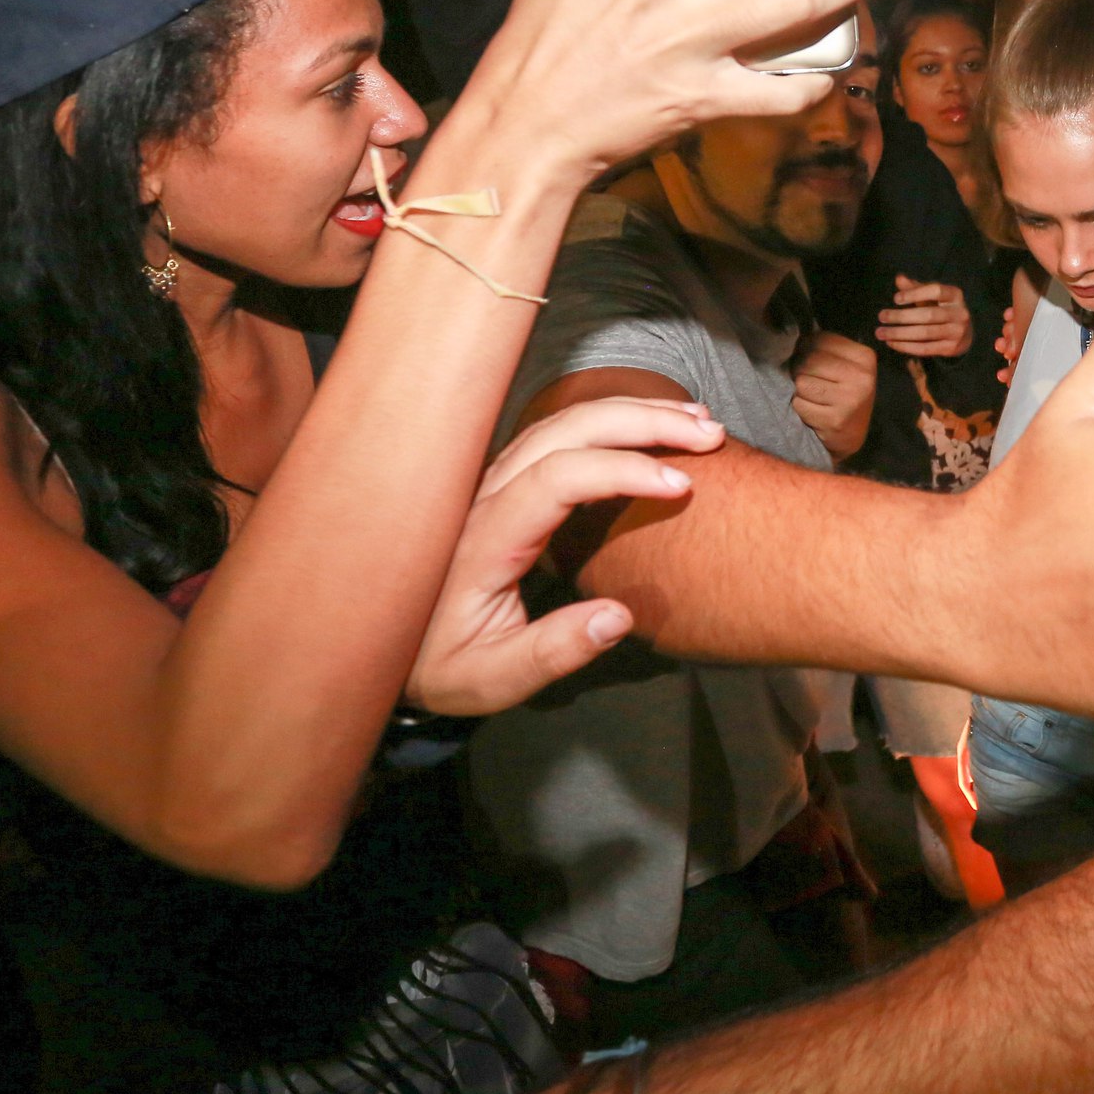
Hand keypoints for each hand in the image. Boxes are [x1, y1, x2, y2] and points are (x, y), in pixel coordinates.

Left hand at [402, 397, 725, 714]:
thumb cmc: (440, 663)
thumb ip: (553, 652)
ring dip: (632, 413)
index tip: (681, 485)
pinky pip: (559, 434)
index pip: (556, 478)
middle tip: (708, 433)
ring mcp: (491, 481)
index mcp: (482, 540)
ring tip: (698, 422)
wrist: (384, 641)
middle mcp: (483, 495)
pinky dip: (612, 422)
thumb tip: (619, 616)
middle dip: (640, 421)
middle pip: (564, 430)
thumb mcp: (491, 680)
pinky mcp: (503, 481)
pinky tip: (654, 426)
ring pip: (563, 422)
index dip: (621, 471)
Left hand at [791, 331, 878, 461]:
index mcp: (865, 357)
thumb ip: (824, 348)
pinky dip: (800, 408)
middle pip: (808, 360)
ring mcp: (850, 400)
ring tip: (813, 398)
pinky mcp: (835, 420)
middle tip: (811, 383)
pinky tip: (813, 412)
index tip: (812, 364)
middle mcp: (862, 377)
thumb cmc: (842, 393)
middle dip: (801, 371)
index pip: (818, 340)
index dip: (805, 349)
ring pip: (801, 382)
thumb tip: (790, 336)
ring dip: (800, 391)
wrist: (851, 435)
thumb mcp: (844, 365)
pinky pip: (799, 404)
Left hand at [877, 276, 973, 358]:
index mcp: (955, 295)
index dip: (915, 294)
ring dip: (899, 334)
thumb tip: (899, 278)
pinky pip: (925, 348)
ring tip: (880, 333)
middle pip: (928, 315)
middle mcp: (959, 313)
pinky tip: (891, 343)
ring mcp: (957, 332)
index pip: (936, 291)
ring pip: (925, 333)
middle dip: (902, 316)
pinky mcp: (951, 348)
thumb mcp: (932, 296)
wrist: (965, 334)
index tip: (895, 299)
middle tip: (881, 316)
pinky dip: (905, 346)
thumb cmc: (942, 309)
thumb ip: (916, 287)